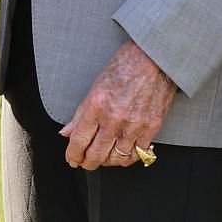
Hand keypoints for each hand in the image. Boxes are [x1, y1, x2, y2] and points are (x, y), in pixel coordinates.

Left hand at [58, 40, 178, 169]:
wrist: (154, 58)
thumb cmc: (124, 66)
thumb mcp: (96, 85)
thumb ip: (81, 113)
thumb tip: (67, 132)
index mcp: (97, 104)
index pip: (79, 140)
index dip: (73, 154)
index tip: (72, 158)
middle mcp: (114, 117)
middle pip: (96, 154)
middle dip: (87, 162)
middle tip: (85, 163)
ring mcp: (134, 124)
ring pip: (116, 158)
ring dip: (107, 162)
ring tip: (103, 159)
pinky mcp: (151, 127)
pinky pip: (137, 154)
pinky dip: (128, 158)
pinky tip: (122, 155)